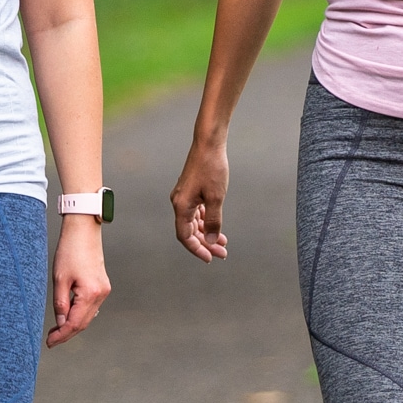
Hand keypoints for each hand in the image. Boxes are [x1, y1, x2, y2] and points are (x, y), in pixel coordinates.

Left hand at [47, 217, 110, 345]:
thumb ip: (60, 303)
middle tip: (51, 339)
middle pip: (83, 323)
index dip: (62, 335)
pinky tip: (68, 316)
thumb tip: (61, 324)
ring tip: (56, 330)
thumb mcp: (59, 279)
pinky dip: (79, 314)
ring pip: (88, 316)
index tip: (49, 342)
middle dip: (67, 333)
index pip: (75, 323)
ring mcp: (104, 290)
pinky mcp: (102, 286)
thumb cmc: (69, 251)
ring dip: (73, 325)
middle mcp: (101, 294)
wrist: (83, 231)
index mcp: (90, 293)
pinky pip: (91, 307)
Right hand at [170, 138, 229, 261]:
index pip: (185, 236)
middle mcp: (179, 202)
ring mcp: (184, 197)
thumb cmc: (212, 168)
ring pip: (194, 222)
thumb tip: (209, 241)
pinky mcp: (191, 191)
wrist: (209, 144)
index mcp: (181, 206)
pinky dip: (206, 221)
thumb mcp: (216, 198)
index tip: (210, 258)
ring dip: (207, 233)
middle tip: (222, 253)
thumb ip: (213, 222)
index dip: (197, 249)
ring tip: (223, 242)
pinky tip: (216, 227)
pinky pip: (196, 213)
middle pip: (190, 231)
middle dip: (205, 243)